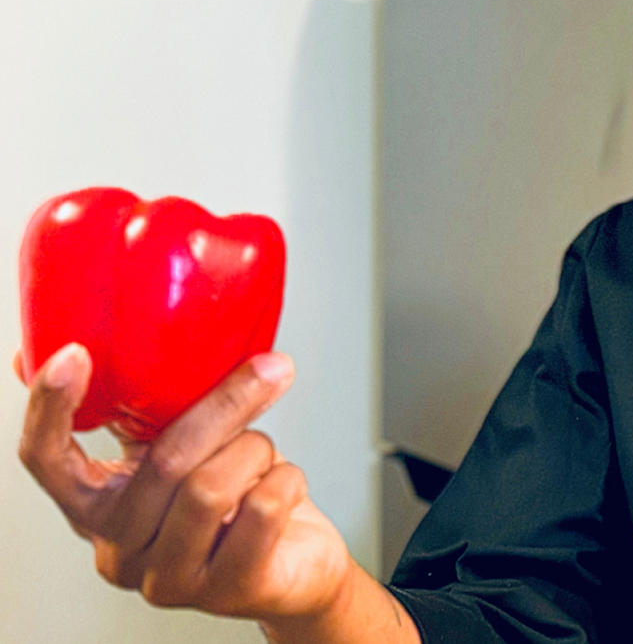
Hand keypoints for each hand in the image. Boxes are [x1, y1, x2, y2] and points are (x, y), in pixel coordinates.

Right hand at [14, 342, 354, 622]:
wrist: (295, 563)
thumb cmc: (237, 494)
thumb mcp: (185, 445)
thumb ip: (150, 406)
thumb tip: (117, 333)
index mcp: (97, 505)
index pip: (45, 460)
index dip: (50, 408)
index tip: (73, 353)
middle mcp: (120, 550)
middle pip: (162, 461)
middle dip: (226, 405)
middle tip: (271, 367)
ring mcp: (168, 579)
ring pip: (211, 486)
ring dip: (256, 451)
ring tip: (263, 456)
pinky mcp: (227, 591)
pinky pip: (262, 509)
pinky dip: (287, 480)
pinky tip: (283, 485)